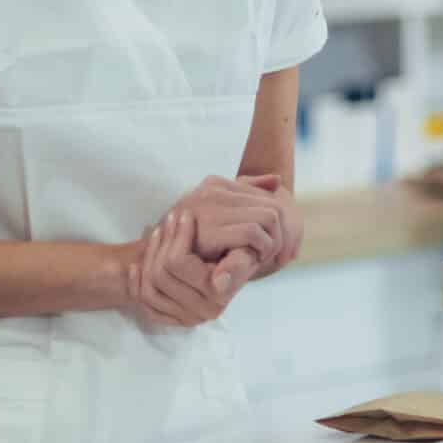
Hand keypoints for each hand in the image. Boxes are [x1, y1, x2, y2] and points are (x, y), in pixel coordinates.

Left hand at [123, 209, 249, 329]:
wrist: (234, 274)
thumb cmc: (241, 257)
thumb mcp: (246, 255)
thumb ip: (238, 264)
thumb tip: (218, 282)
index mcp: (217, 296)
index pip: (177, 262)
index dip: (178, 235)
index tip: (183, 215)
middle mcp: (201, 311)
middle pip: (160, 273)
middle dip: (162, 241)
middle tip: (169, 219)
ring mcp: (186, 318)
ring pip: (149, 286)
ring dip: (150, 256)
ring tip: (158, 232)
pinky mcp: (172, 320)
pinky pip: (144, 303)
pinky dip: (136, 283)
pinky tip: (137, 264)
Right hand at [173, 174, 303, 279]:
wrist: (159, 263)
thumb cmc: (193, 242)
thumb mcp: (221, 217)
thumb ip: (245, 198)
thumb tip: (276, 180)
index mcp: (215, 184)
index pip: (268, 196)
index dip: (281, 223)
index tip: (280, 246)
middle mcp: (212, 190)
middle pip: (274, 206)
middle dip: (283, 233)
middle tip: (278, 256)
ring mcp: (209, 207)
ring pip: (269, 217)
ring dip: (273, 242)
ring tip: (263, 258)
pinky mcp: (209, 229)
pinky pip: (252, 233)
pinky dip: (261, 248)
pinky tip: (253, 260)